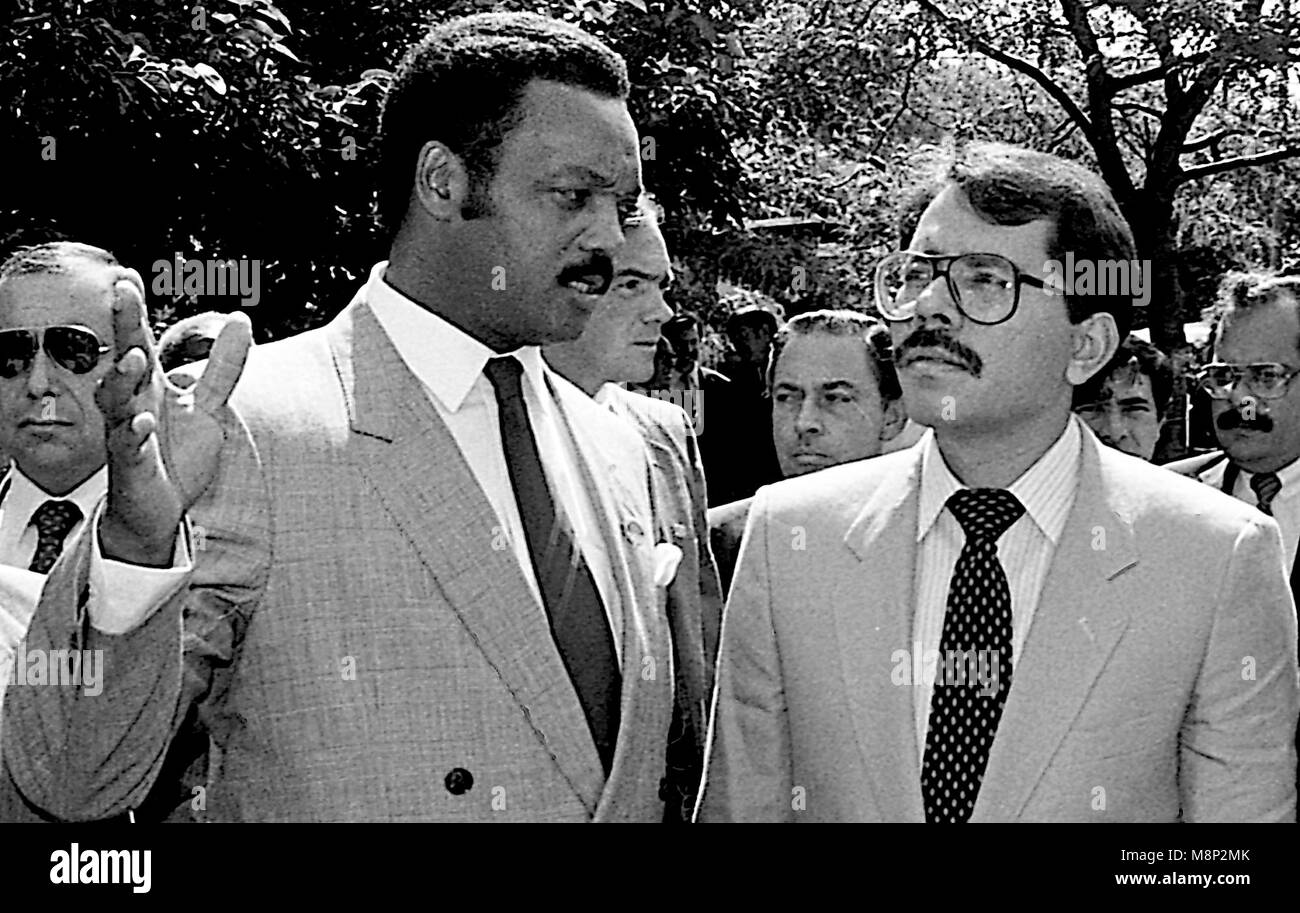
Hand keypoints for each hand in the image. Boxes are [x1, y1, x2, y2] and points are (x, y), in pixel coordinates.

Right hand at [96, 270, 252, 565]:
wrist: (159, 511)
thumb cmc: (175, 454)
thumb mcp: (207, 405)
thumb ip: (223, 366)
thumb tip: (241, 320)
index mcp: (151, 386)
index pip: (140, 340)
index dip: (135, 310)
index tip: (129, 276)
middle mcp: (134, 403)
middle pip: (124, 358)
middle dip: (124, 326)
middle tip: (124, 292)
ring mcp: (128, 433)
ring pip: (117, 401)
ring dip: (124, 378)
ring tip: (136, 357)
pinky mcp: (131, 465)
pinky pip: (128, 447)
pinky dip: (135, 434)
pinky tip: (143, 422)